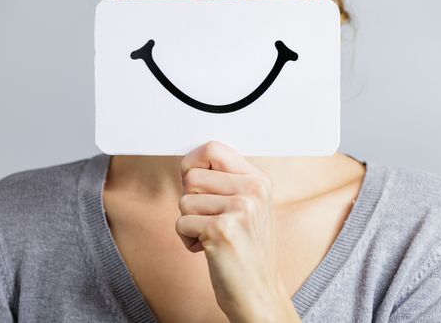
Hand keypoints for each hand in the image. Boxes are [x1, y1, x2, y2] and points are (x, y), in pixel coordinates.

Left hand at [175, 141, 300, 321]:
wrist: (258, 292)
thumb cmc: (247, 250)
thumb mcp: (249, 207)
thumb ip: (226, 181)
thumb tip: (189, 164)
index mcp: (259, 180)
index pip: (212, 148)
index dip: (193, 163)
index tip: (193, 181)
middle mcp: (253, 190)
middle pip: (192, 176)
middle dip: (191, 200)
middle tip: (210, 219)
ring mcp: (240, 209)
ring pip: (184, 201)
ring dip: (190, 223)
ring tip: (212, 236)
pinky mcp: (222, 230)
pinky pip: (181, 224)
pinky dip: (188, 240)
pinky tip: (209, 250)